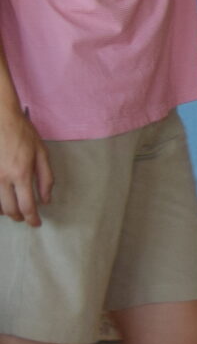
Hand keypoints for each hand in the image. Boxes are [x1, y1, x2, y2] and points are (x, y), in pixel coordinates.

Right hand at [0, 107, 50, 226]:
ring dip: (5, 211)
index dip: (32, 219)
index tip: (36, 224)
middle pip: (10, 209)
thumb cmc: (23, 134)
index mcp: (21, 174)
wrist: (0, 119)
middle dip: (19, 217)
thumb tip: (46, 200)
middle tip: (25, 218)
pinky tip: (1, 202)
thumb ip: (46, 178)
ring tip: (14, 211)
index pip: (27, 206)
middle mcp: (3, 178)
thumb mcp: (42, 154)